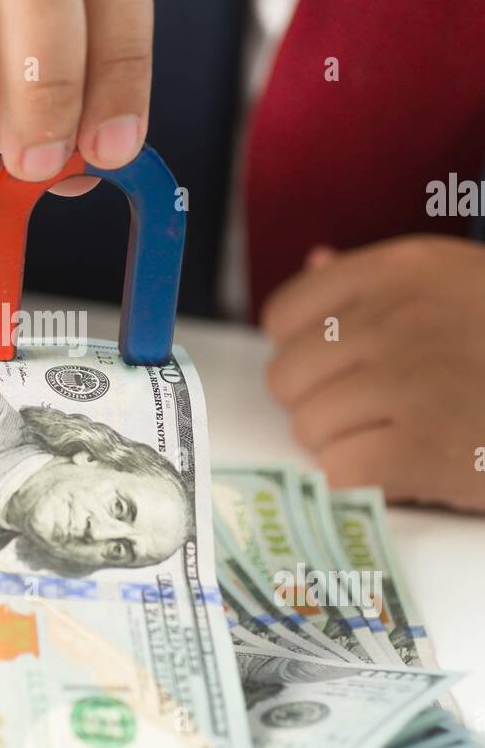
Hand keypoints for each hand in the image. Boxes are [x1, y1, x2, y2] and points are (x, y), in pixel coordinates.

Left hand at [262, 236, 484, 512]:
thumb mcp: (462, 282)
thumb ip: (383, 281)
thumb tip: (313, 264)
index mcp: (400, 268)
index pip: (285, 314)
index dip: (306, 353)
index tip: (342, 371)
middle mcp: (395, 316)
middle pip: (289, 377)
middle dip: (324, 404)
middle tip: (379, 414)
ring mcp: (409, 380)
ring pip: (311, 428)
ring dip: (350, 445)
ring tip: (409, 438)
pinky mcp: (424, 446)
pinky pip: (340, 472)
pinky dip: (367, 483)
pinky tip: (412, 471)